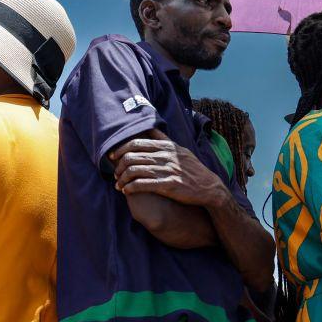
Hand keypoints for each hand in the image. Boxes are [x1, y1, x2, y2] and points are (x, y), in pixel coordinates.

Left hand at [110, 130, 227, 208]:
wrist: (209, 187)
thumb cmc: (193, 169)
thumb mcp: (181, 150)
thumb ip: (164, 140)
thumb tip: (150, 129)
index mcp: (167, 146)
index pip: (136, 143)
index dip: (120, 149)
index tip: (113, 156)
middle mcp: (166, 156)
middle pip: (132, 156)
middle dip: (119, 165)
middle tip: (115, 173)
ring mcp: (167, 170)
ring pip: (134, 170)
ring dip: (122, 178)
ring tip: (118, 185)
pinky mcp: (168, 185)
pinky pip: (142, 185)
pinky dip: (130, 188)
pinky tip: (126, 191)